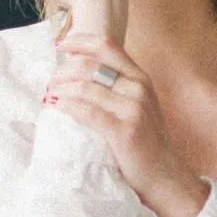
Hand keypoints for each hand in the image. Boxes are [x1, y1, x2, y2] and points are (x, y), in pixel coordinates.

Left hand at [40, 25, 209, 216]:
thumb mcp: (138, 107)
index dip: (80, 40)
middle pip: (92, 64)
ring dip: (62, 87)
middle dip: (65, 69)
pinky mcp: (124, 131)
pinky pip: (88, 111)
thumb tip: (80, 74)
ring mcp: (133, 109)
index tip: (60, 44)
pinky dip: (68, 106)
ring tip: (49, 94)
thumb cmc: (146, 143)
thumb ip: (118, 88)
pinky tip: (57, 106)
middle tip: (51, 80)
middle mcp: (139, 88)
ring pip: (87, 86)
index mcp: (141, 78)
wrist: (166, 176)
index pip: (108, 46)